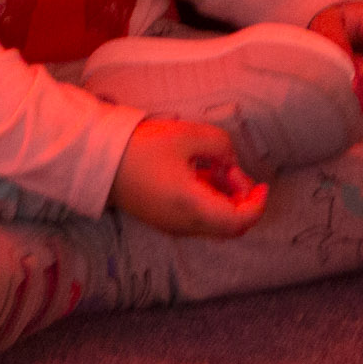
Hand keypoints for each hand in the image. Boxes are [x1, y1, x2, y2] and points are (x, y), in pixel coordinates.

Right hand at [111, 117, 265, 235]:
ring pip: (214, 223)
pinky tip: (199, 173)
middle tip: (233, 171)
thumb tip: (231, 163)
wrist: (101, 161)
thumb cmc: (143, 148)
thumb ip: (221, 146)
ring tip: (215, 166)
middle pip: (229, 227)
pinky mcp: (164, 220)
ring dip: (225, 199)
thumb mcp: (188, 136)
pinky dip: (209, 200)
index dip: (257, 205)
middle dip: (242, 200)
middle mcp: (184, 225)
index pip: (239, 222)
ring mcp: (172, 226)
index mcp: (192, 208)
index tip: (261, 184)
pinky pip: (197, 219)